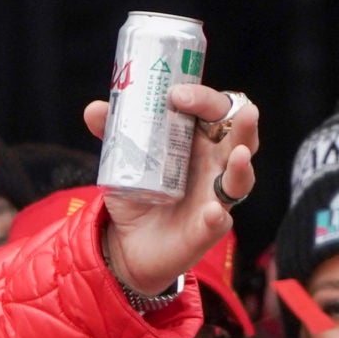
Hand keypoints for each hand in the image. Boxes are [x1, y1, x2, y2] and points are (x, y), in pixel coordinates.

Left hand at [85, 81, 259, 294]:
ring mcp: (215, 197)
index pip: (216, 111)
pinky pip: (219, 221)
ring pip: (242, 178)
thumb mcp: (123, 161)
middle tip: (243, 112)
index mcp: (199, 141)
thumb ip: (114, 134)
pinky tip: (212, 211)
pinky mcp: (207, 228)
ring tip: (239, 154)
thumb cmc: (137, 193)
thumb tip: (95, 109)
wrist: (127, 242)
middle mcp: (215, 165)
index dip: (203, 98)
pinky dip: (217, 216)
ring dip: (242, 165)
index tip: (176, 95)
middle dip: (244, 122)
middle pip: (241, 138)